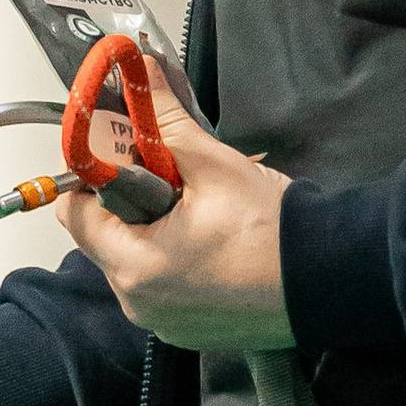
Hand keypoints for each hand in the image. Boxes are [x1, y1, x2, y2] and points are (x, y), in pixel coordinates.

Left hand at [58, 55, 290, 350]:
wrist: (332, 279)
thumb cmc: (276, 230)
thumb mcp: (214, 165)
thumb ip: (165, 121)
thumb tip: (140, 75)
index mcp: (133, 266)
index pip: (74, 213)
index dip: (92, 175)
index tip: (118, 150)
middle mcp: (138, 303)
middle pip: (104, 237)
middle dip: (130, 199)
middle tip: (171, 174)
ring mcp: (162, 322)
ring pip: (134, 261)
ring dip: (154, 227)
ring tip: (199, 208)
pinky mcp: (186, 330)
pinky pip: (162, 286)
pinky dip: (175, 258)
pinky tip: (212, 240)